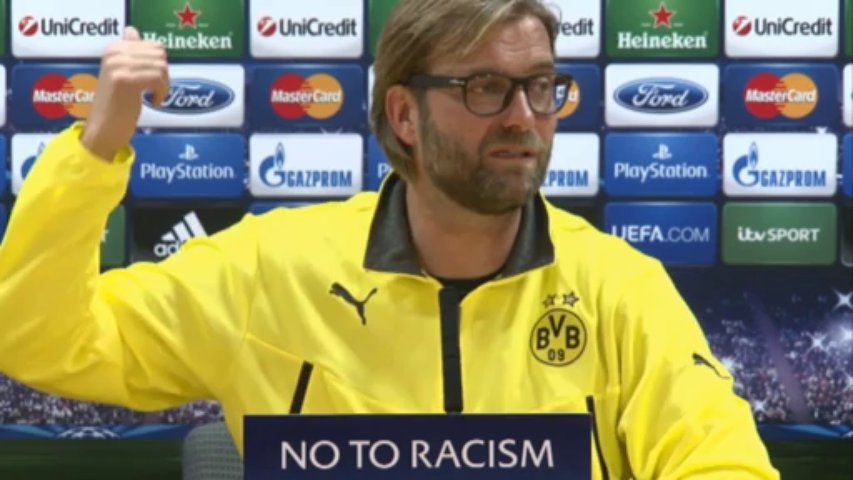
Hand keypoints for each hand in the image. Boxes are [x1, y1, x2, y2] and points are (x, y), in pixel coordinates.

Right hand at [80, 26, 169, 160]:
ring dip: (164, 85)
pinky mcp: (124, 79)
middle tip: (155, 91)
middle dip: (164, 75)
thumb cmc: (116, 105)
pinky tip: (153, 102)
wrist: (103, 129)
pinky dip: (161, 92)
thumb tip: (132, 30)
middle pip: (160, 55)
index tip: (152, 82)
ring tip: (153, 97)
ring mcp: (118, 65)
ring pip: (161, 66)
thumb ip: (130, 53)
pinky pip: (158, 78)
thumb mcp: (122, 74)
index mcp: (114, 48)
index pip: (155, 46)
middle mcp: (114, 52)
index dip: (161, 65)